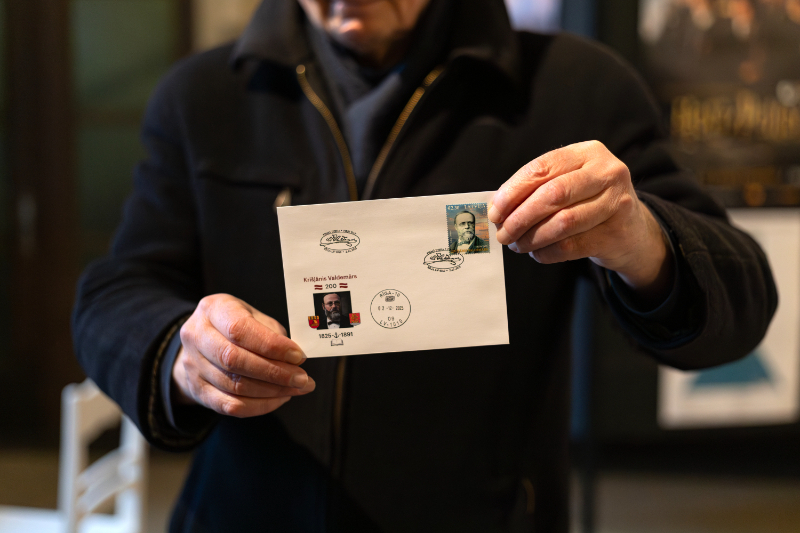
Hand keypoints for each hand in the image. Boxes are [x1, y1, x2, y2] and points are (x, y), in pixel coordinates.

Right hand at [172, 294, 314, 416]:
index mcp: (213, 309)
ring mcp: (193, 366)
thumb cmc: (235, 324)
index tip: (298, 356)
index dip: (271, 346)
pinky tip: (279, 398)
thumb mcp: (253, 315)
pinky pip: (230, 406)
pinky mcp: (197, 390)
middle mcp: (197, 336)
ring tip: (297, 388)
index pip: (240, 330)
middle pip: (235, 360)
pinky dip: (260, 406)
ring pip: (235, 387)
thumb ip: (272, 333)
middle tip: (302, 379)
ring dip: (272, 391)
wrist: (200, 342)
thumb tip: (296, 359)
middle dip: (275, 373)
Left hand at [489, 141, 672, 303]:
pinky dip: (547, 252)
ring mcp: (616, 202)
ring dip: (532, 238)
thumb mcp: (568, 183)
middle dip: (520, 217)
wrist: (631, 229)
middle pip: (552, 194)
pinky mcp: (616, 233)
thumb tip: (497, 208)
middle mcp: (607, 172)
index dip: (513, 191)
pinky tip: (537, 253)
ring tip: (517, 245)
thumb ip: (536, 189)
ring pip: (562, 223)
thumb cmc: (588, 202)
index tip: (495, 211)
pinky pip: (571, 246)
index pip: (542, 168)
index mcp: (588, 152)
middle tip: (502, 233)